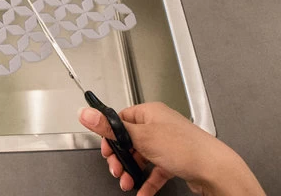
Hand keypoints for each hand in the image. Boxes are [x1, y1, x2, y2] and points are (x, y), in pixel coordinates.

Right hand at [78, 102, 263, 194]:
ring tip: (127, 182)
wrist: (215, 169)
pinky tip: (142, 191)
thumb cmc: (183, 147)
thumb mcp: (139, 136)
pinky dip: (146, 181)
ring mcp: (168, 143)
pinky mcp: (175, 160)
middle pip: (129, 140)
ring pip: (141, 157)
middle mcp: (159, 125)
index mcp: (150, 113)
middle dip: (120, 158)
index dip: (111, 136)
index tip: (107, 149)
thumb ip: (110, 127)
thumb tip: (86, 113)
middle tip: (116, 168)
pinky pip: (155, 171)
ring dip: (131, 171)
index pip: (121, 120)